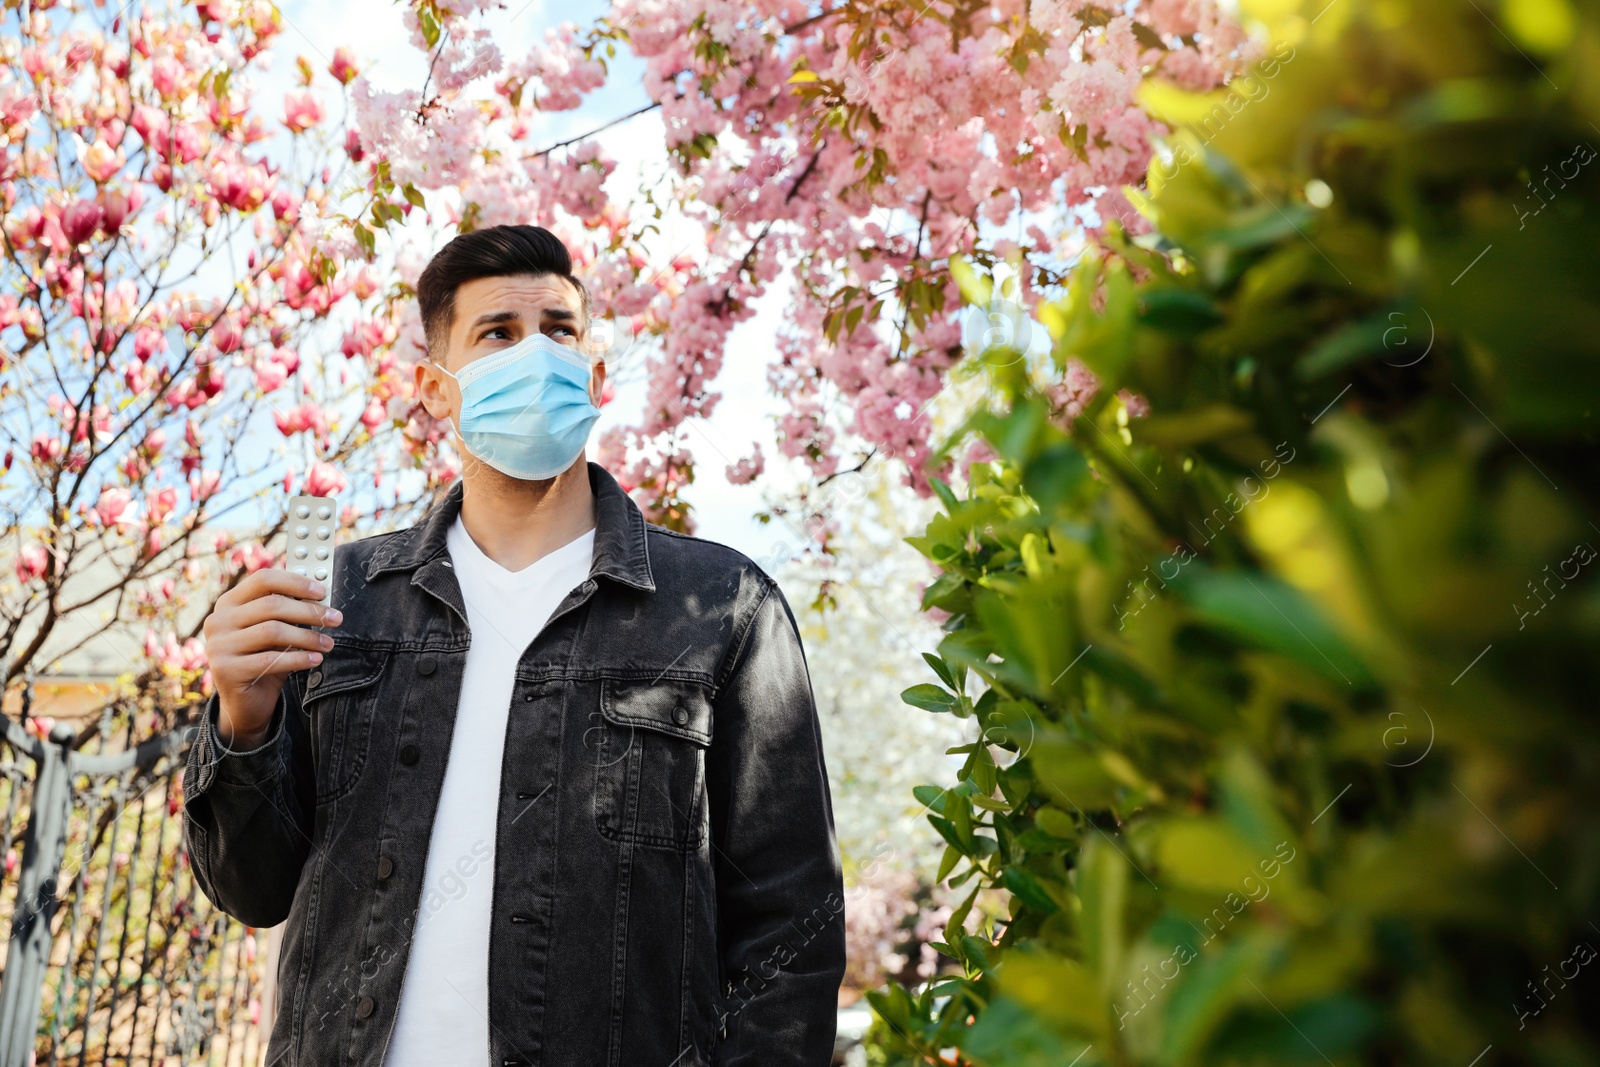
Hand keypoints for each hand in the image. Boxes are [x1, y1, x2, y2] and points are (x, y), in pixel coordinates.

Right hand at [204, 569, 341, 749]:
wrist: (245, 702)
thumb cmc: (265, 658)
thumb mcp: (275, 631)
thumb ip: (289, 612)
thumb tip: (321, 596)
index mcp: (229, 602)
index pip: (263, 579)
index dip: (295, 582)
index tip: (322, 592)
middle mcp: (218, 620)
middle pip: (271, 605)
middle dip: (309, 611)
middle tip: (336, 618)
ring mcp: (219, 645)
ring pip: (272, 631)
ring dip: (308, 637)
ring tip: (328, 644)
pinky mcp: (226, 670)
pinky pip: (270, 660)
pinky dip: (299, 658)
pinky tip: (316, 659)